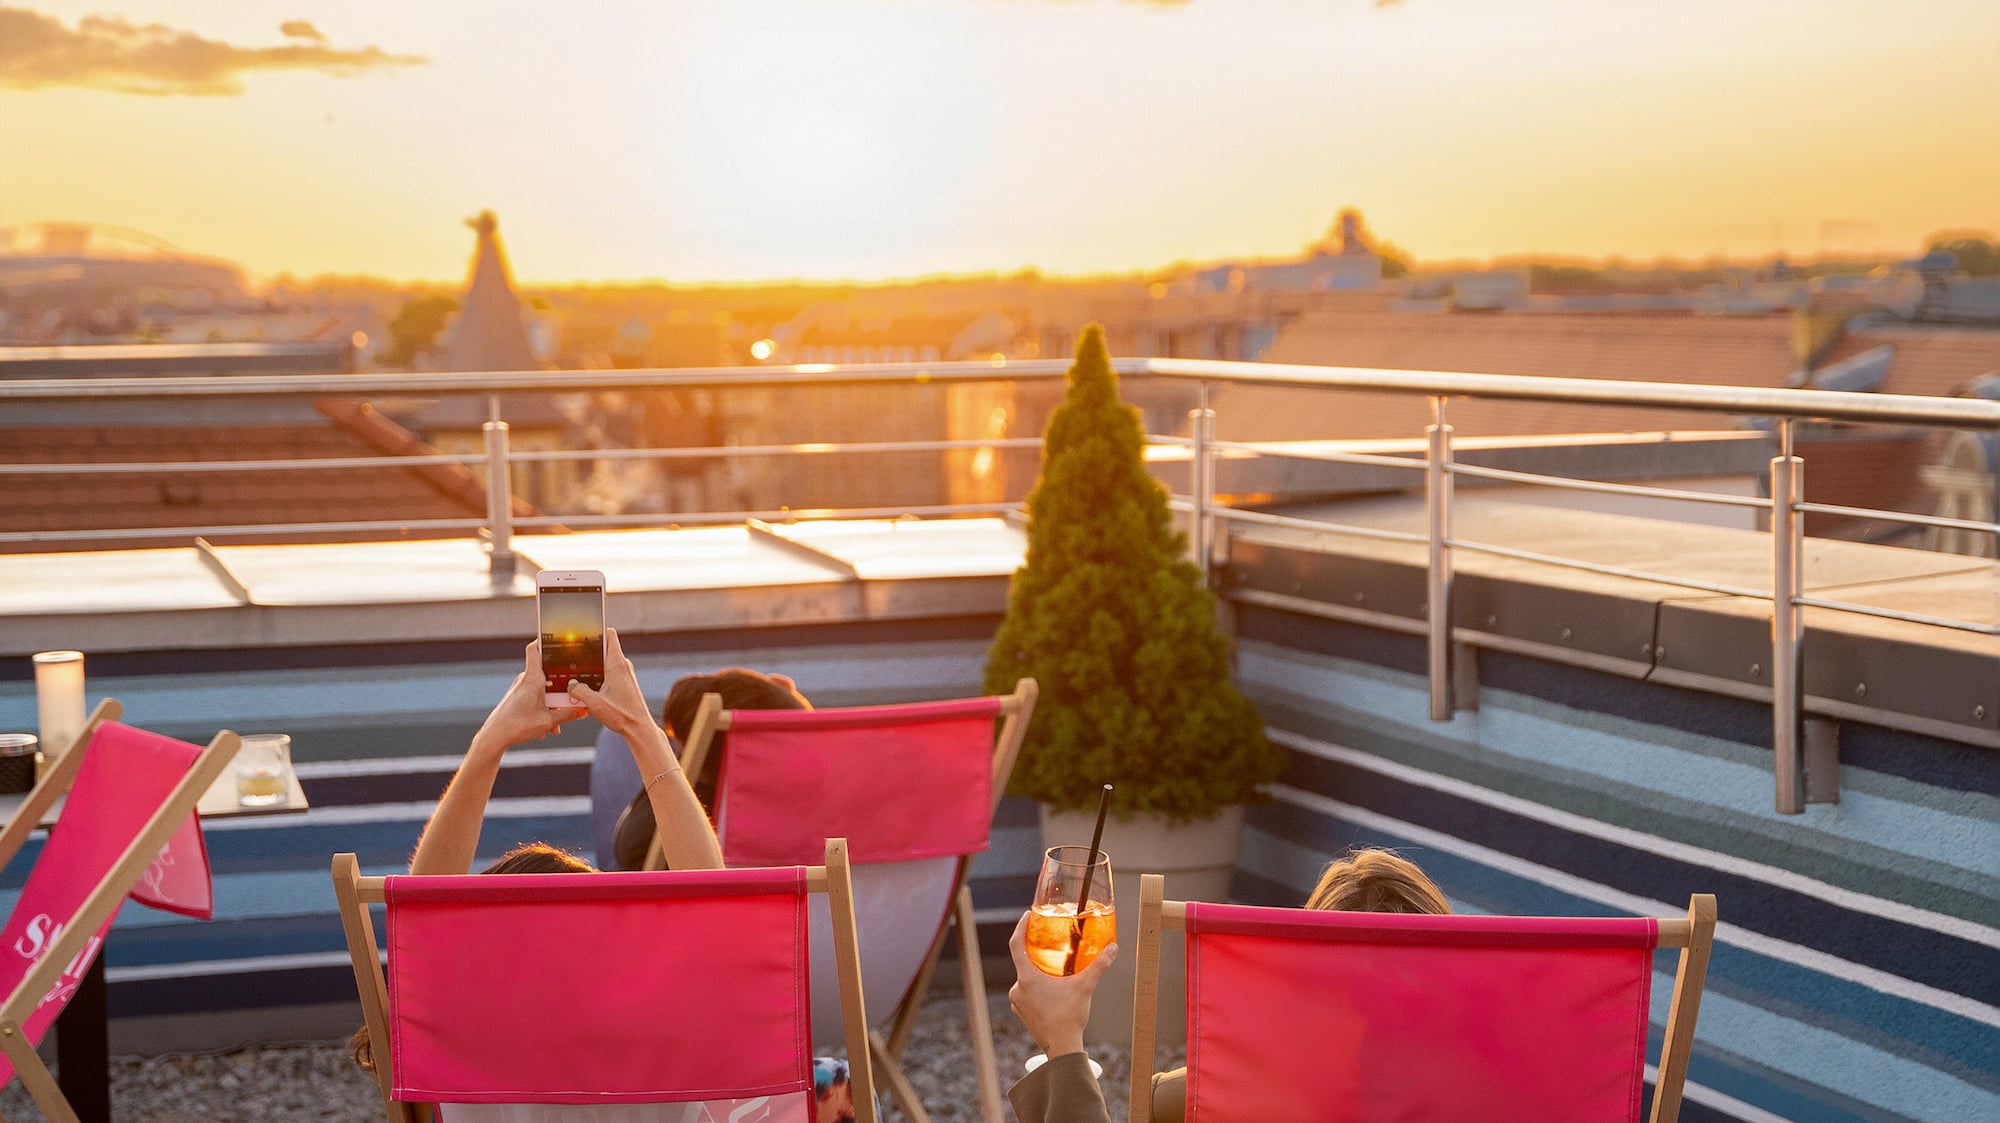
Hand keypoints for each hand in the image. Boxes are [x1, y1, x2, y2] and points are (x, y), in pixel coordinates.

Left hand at [473, 641, 583, 752]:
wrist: (494, 737)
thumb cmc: (517, 726)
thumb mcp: (548, 721)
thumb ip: (568, 714)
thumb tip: (583, 709)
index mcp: (533, 678)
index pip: (535, 649)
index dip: (544, 640)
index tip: (557, 638)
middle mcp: (525, 680)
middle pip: (547, 674)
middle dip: (560, 688)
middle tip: (572, 698)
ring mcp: (520, 689)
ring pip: (542, 690)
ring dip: (552, 705)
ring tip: (556, 724)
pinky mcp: (517, 698)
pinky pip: (535, 699)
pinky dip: (543, 710)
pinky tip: (546, 728)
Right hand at [566, 628, 652, 738]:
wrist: (639, 728)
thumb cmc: (622, 715)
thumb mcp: (594, 703)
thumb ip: (579, 691)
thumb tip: (570, 685)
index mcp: (617, 664)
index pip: (609, 635)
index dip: (596, 629)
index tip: (583, 630)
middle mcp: (622, 666)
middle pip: (602, 650)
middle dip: (587, 653)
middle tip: (571, 657)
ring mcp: (624, 674)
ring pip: (603, 664)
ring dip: (590, 670)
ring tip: (575, 677)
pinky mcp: (623, 683)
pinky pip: (607, 675)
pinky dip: (597, 680)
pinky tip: (586, 691)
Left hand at [1007, 911, 1117, 1058]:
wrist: (1062, 1048)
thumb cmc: (1070, 1018)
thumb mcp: (1085, 987)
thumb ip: (1098, 966)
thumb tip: (1113, 948)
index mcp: (1027, 978)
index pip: (1016, 945)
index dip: (1020, 928)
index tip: (1027, 916)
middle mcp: (1017, 988)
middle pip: (1022, 961)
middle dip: (1035, 951)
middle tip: (1048, 940)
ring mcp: (1017, 1001)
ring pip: (1025, 977)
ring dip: (1036, 970)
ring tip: (1052, 965)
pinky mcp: (1021, 1011)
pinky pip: (1025, 991)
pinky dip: (1035, 985)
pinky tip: (1050, 986)